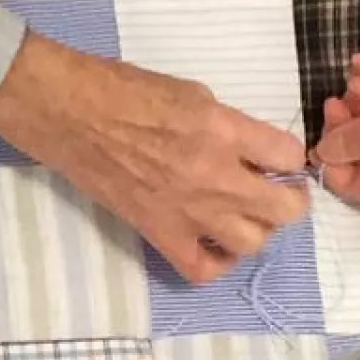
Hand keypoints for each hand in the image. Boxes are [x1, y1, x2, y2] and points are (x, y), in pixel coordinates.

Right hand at [0, 35, 308, 283]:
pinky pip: (201, 269)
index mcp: (223, 130)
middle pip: (284, 209)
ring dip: (256, 230)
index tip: (276, 158)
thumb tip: (248, 150)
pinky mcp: (157, 232)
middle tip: (276, 191)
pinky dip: (216, 262)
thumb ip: (228, 125)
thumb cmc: (124, 90)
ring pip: (252, 243)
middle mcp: (213, 175)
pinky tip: (214, 244)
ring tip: (244, 216)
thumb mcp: (192, 92)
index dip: (289, 157)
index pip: (289, 155)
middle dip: (290, 200)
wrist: (69, 114)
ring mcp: (185, 210)